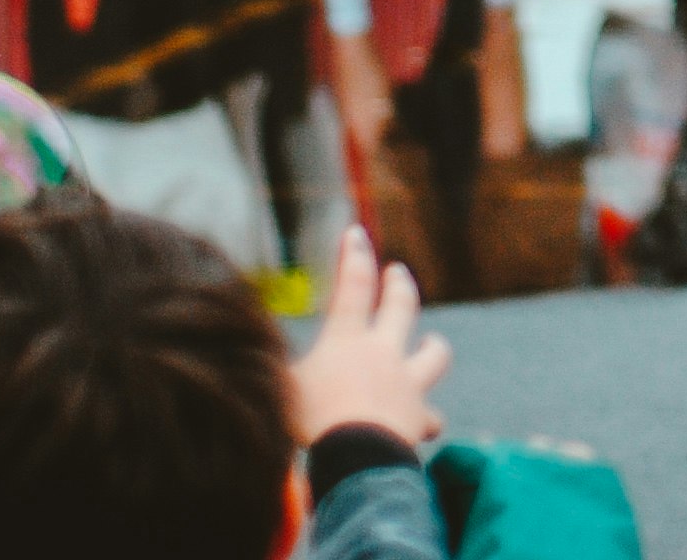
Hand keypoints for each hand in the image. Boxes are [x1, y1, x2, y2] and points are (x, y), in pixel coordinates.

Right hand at [289, 225, 448, 446]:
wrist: (356, 454)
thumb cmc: (311, 420)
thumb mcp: (280, 388)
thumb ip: (275, 368)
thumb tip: (252, 354)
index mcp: (347, 340)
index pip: (352, 286)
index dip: (354, 256)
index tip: (357, 232)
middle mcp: (383, 353)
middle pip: (401, 307)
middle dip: (399, 286)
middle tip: (398, 272)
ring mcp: (407, 382)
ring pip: (433, 354)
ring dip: (434, 347)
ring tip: (433, 343)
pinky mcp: (419, 416)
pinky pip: (430, 416)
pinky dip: (427, 420)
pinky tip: (426, 425)